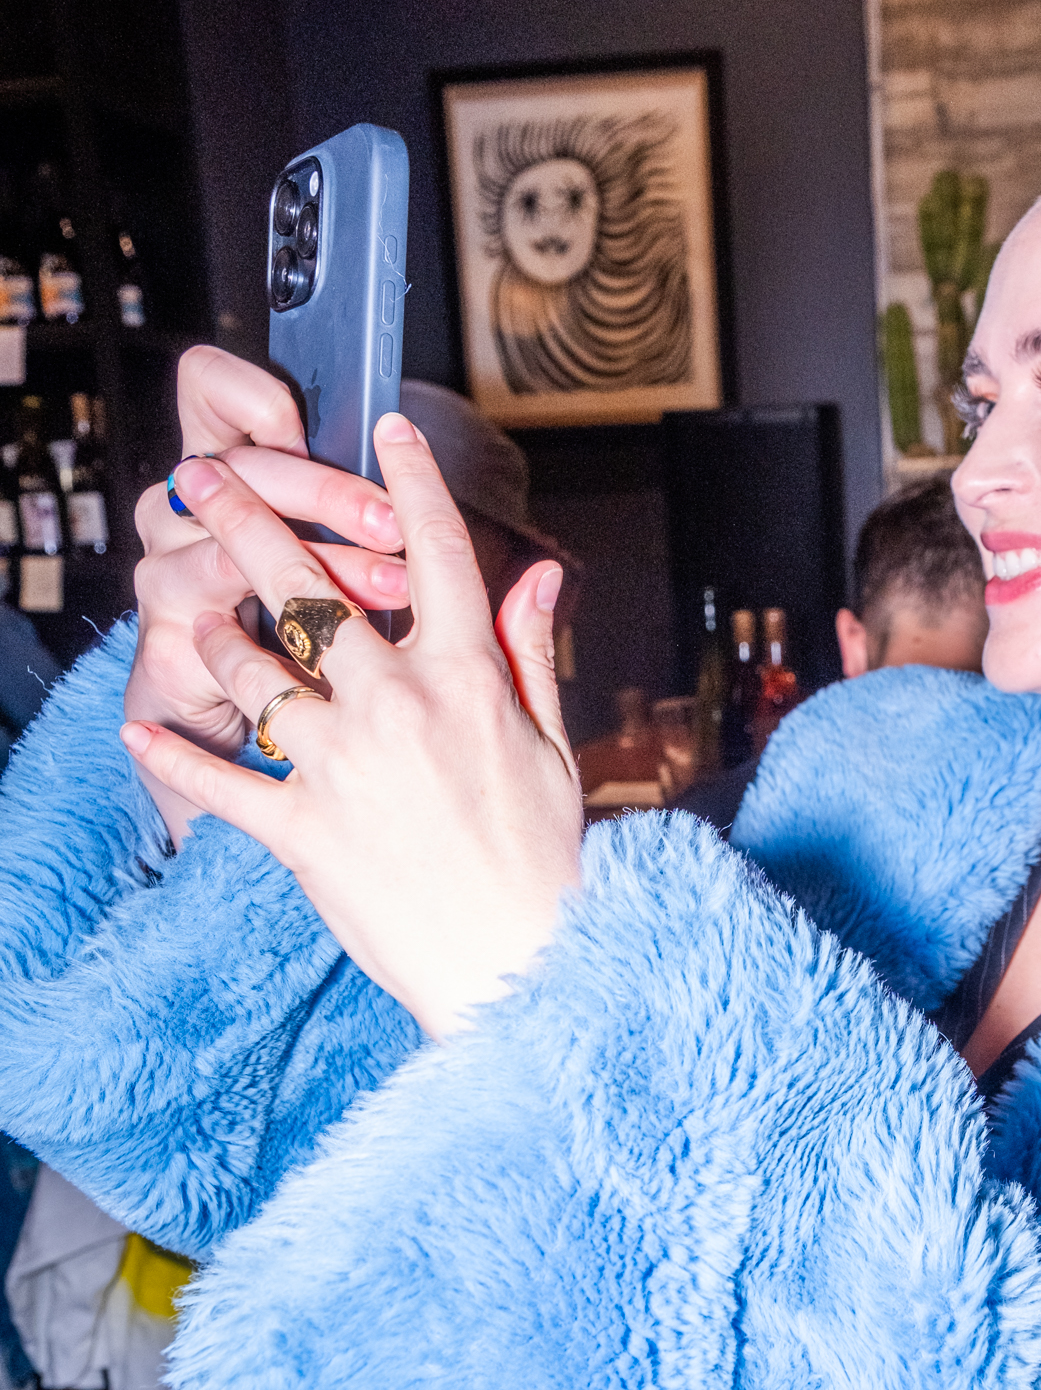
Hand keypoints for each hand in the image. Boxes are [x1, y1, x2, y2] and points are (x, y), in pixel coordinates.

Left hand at [119, 410, 582, 1040]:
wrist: (521, 963)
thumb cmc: (543, 859)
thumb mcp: (554, 743)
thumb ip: (532, 649)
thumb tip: (541, 572)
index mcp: (465, 679)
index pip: (436, 552)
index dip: (411, 481)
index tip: (388, 427)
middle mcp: (395, 706)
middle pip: (308, 587)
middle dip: (247, 519)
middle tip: (200, 477)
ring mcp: (341, 766)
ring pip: (253, 669)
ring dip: (211, 630)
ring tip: (187, 606)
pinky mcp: (300, 830)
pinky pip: (220, 781)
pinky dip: (173, 755)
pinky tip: (137, 729)